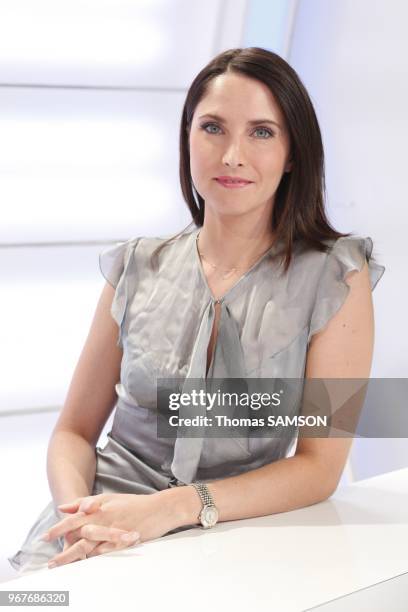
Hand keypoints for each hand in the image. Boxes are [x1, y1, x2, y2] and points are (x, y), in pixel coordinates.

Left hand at [41, 492, 175, 567]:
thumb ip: (85, 502)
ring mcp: (113, 530)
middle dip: (63, 548)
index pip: (74, 519)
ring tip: (61, 565)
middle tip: (50, 561)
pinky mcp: (124, 541)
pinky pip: (106, 552)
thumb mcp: (108, 498)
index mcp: (99, 508)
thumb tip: (63, 507)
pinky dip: (95, 559)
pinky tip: (86, 565)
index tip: (45, 537)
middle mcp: (104, 519)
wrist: (160, 507)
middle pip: (78, 535)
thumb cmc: (134, 503)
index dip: (59, 528)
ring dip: (73, 556)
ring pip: (89, 545)